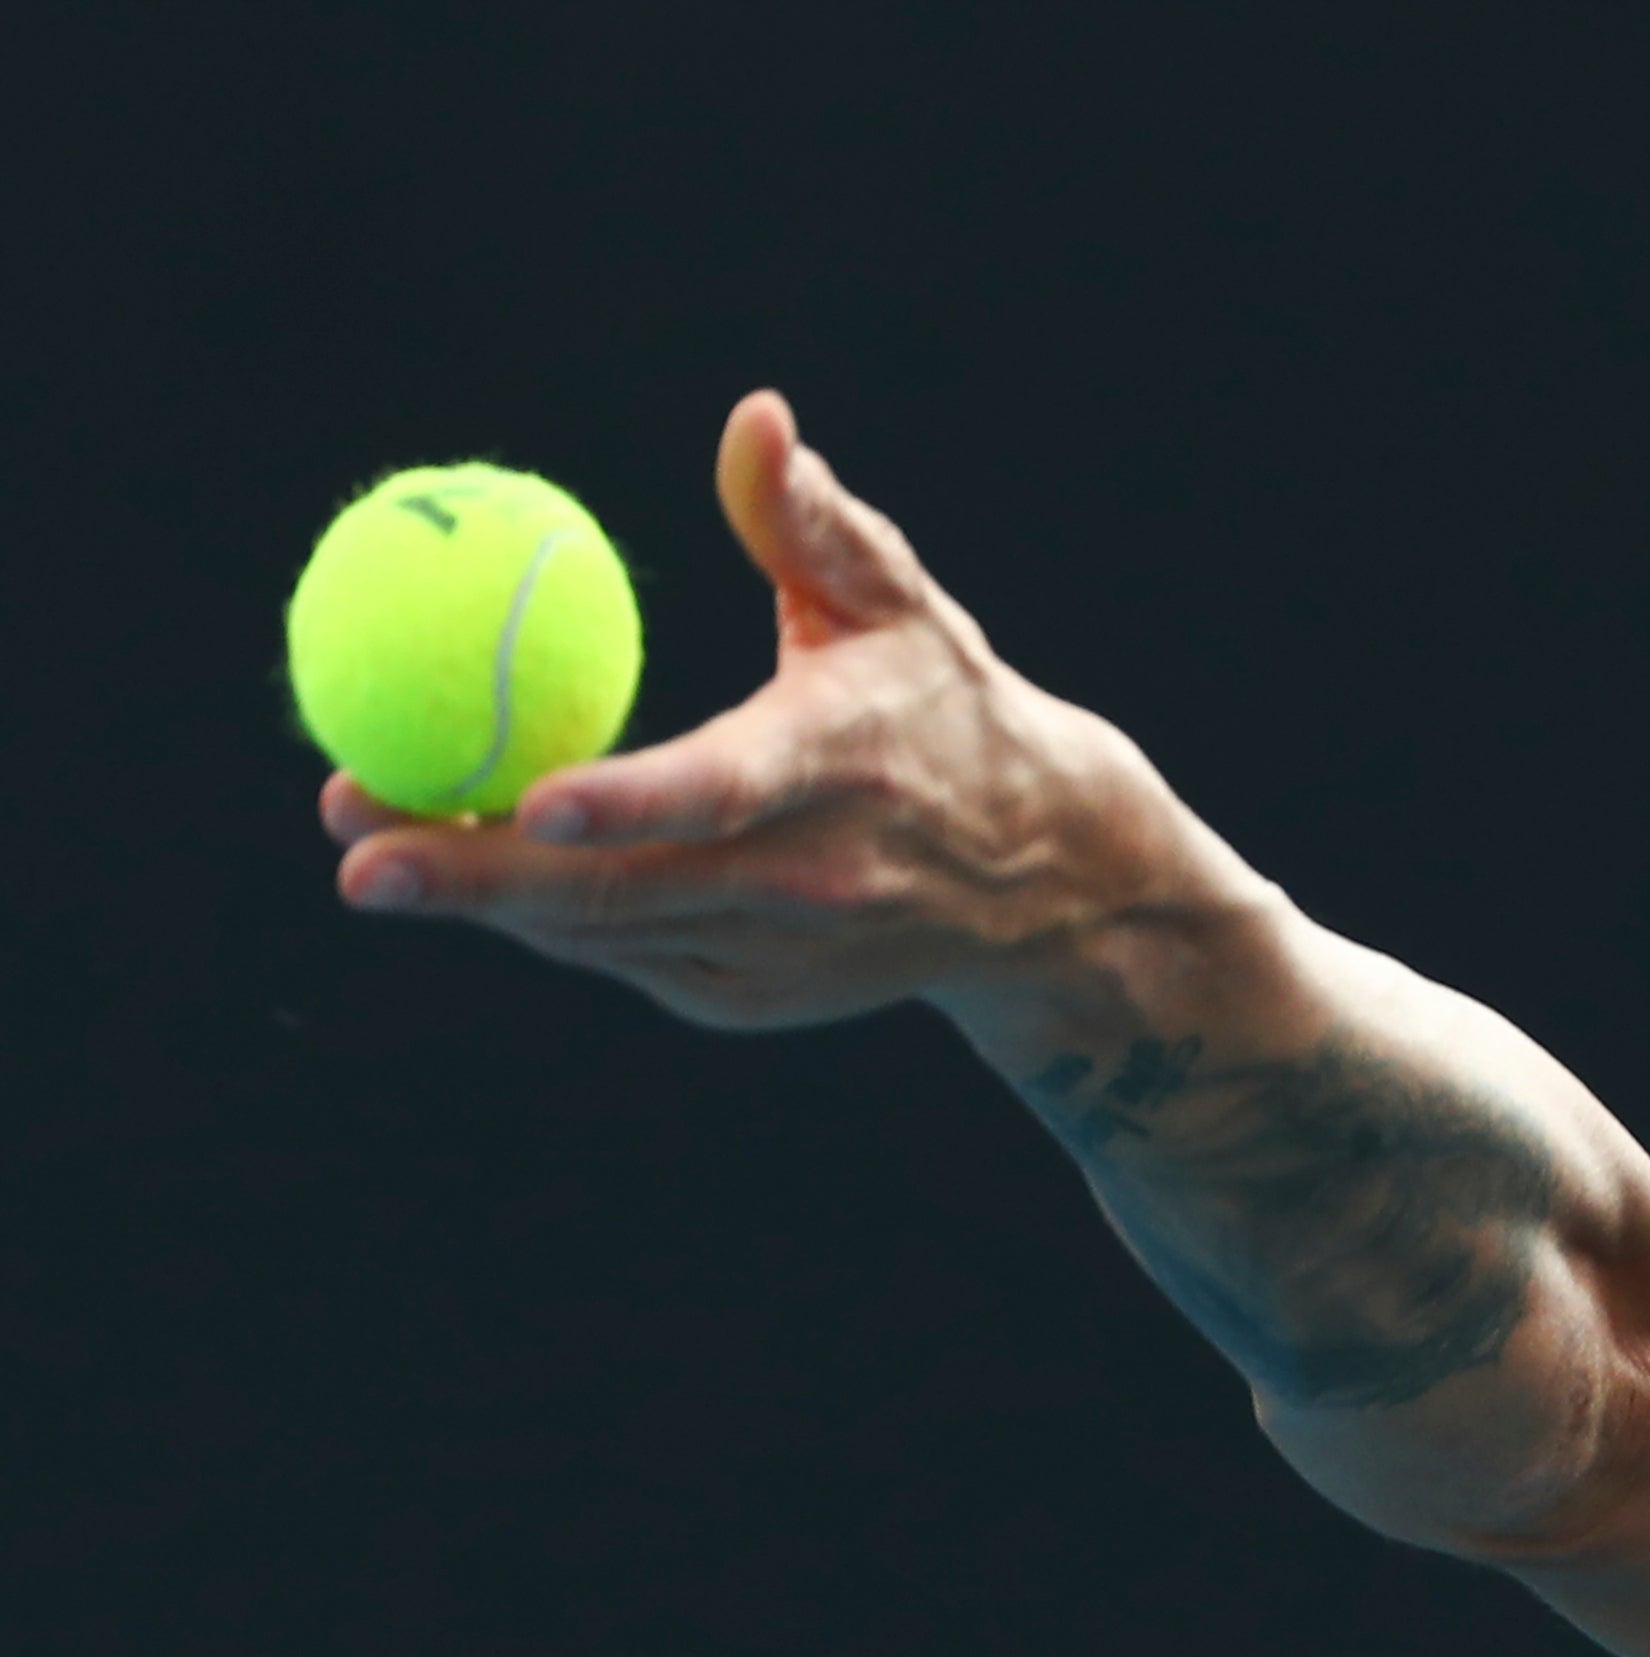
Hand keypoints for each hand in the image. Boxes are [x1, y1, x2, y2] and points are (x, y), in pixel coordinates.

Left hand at [325, 392, 1228, 1031]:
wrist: (1044, 880)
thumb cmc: (946, 705)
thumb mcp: (900, 606)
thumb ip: (813, 521)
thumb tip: (755, 415)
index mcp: (845, 769)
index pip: (727, 793)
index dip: (627, 804)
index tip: (526, 795)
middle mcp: (814, 880)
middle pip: (625, 892)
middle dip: (477, 877)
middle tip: (355, 845)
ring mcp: (780, 954)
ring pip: (605, 934)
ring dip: (484, 897)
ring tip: (371, 841)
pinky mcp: (750, 998)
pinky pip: (624, 955)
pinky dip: (548, 917)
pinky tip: (482, 869)